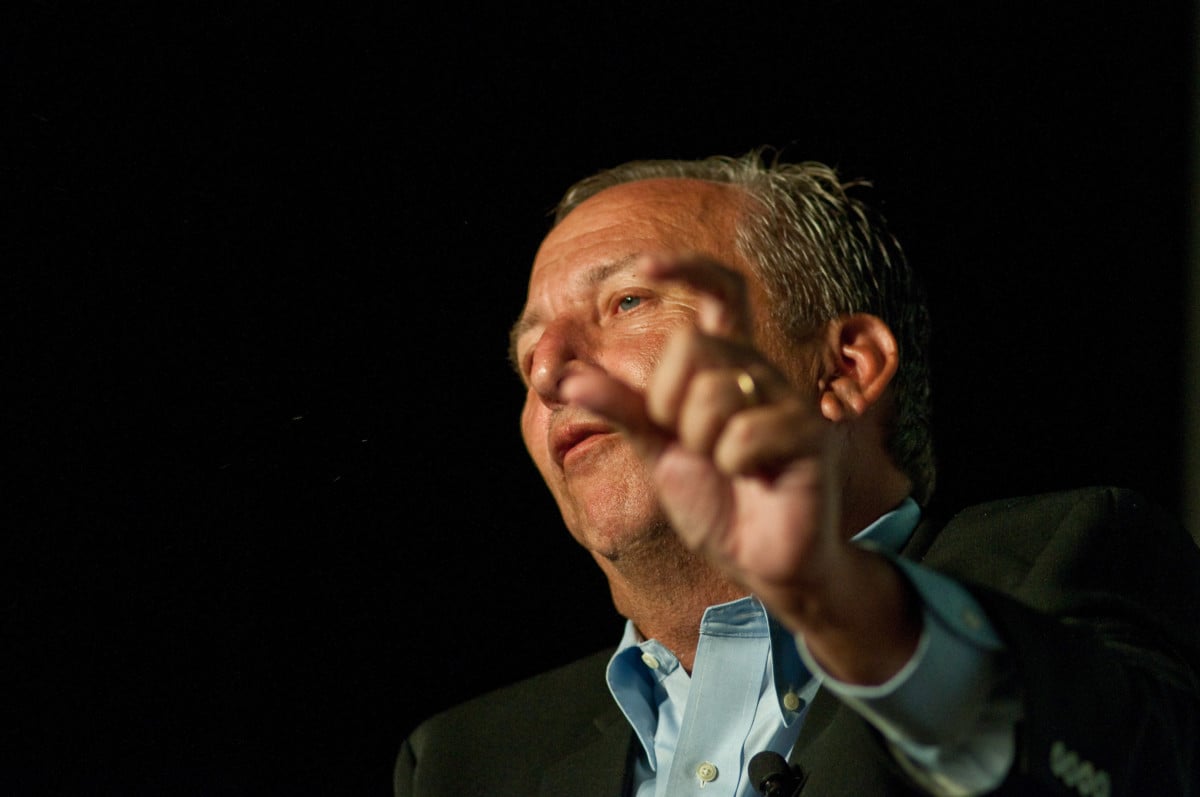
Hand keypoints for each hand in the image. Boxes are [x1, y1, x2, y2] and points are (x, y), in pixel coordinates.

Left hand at [559, 254, 843, 628]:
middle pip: (692, 345)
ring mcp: (787, 399)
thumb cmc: (716, 503)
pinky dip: (733, 465)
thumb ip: (621, 410)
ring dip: (702, 443)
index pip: (718, 292)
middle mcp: (758, 372)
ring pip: (714, 391)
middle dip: (668, 402)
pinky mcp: (809, 433)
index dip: (686, 268)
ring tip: (727, 467)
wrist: (759, 561)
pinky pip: (744, 434)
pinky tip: (754, 479)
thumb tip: (567, 377)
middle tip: (689, 443)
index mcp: (724, 367)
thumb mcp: (656, 451)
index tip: (644, 266)